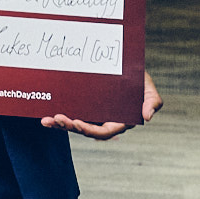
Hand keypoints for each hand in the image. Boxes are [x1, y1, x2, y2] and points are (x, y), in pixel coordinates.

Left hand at [42, 70, 162, 140]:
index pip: (104, 131)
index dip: (90, 130)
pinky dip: (59, 118)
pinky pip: (71, 115)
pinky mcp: (85, 108)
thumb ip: (153, 101)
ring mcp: (94, 115)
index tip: (77, 123)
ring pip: (76, 124)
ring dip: (61, 124)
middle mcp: (106, 121)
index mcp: (120, 121)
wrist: (127, 66)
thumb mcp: (149, 88)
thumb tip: (147, 116)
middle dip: (70, 126)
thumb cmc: (139, 78)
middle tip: (57, 118)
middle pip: (86, 130)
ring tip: (48, 120)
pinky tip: (46, 117)